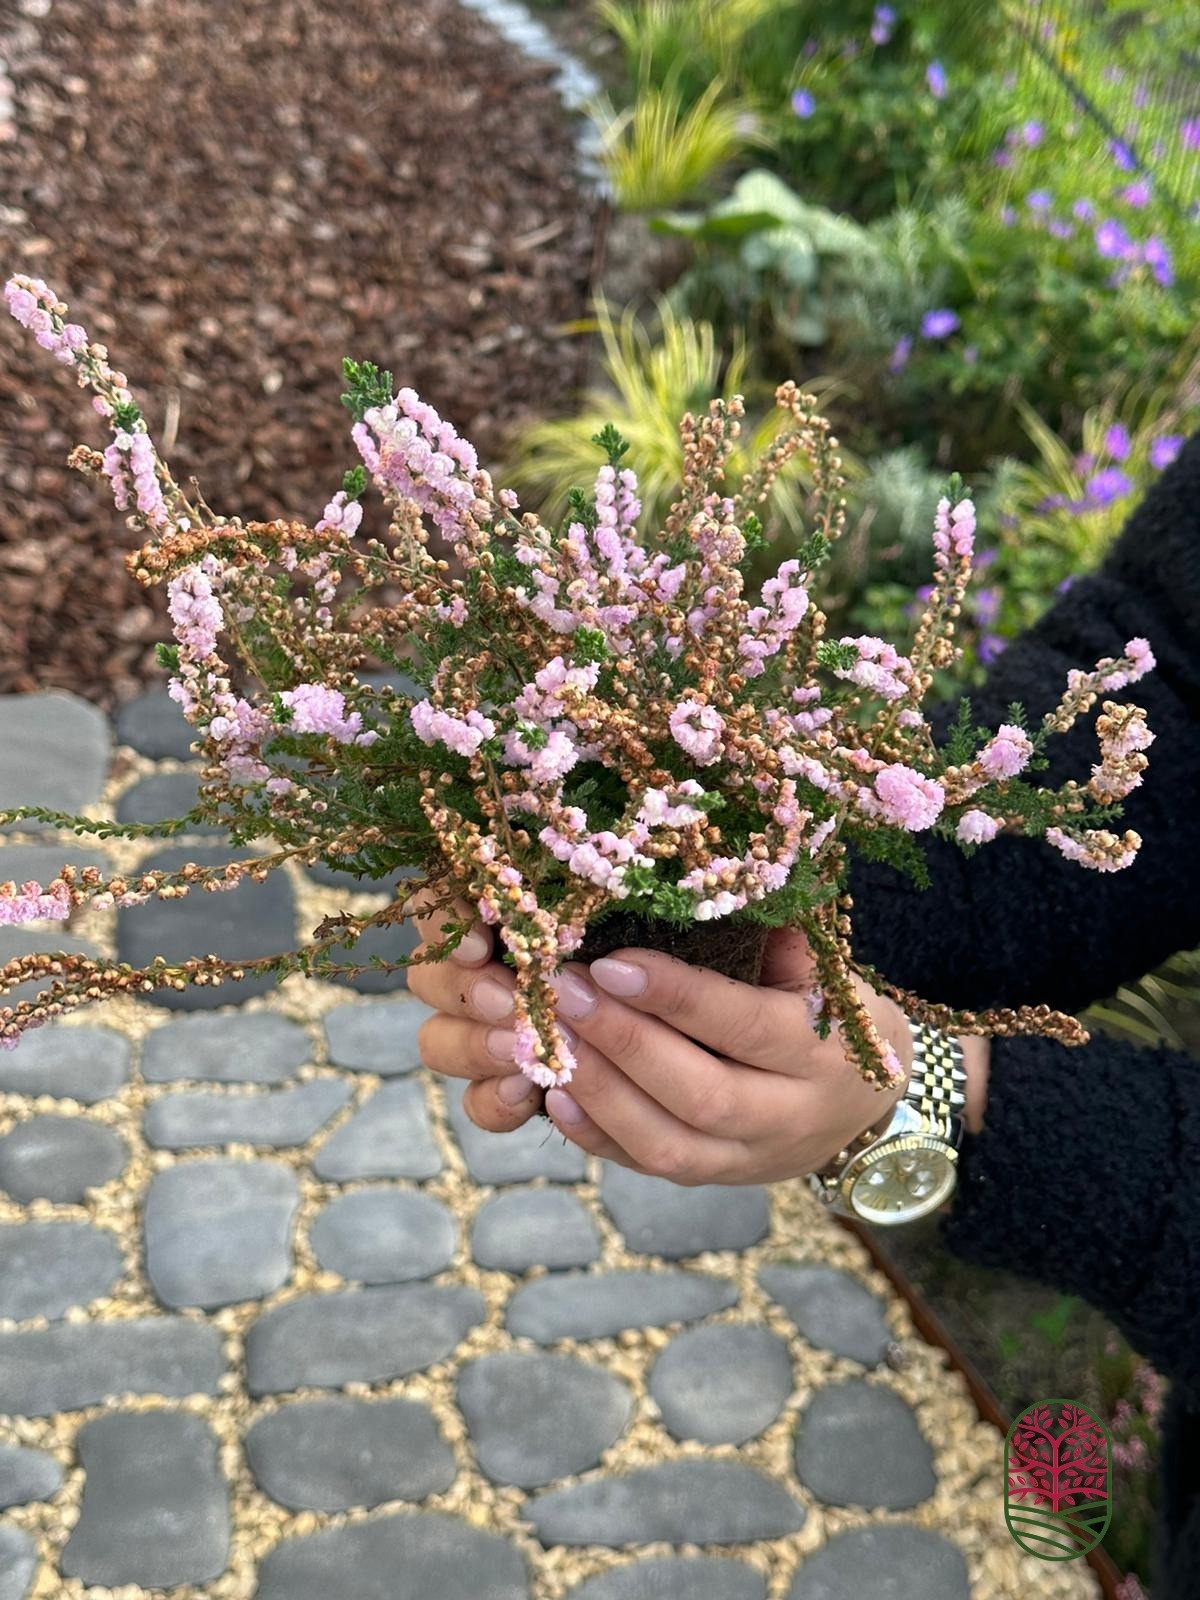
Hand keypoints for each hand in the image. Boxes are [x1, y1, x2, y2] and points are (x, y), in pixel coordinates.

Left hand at [410, 908, 931, 1184]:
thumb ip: (770, 937)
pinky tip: (551, 1091)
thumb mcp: (821, 970)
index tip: (610, 959)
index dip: (675, 996)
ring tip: (545, 1036)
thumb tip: (701, 882)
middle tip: (561, 990)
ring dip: (598, 1090)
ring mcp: (746, 1159)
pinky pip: (645, 1168)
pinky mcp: (709, 1178)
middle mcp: (788, 1115)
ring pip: (667, 1144)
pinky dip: (595, 1134)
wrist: (860, 1106)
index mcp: (820, 1052)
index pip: (743, 1026)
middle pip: (700, 1093)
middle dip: (623, 1042)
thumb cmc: (828, 1013)